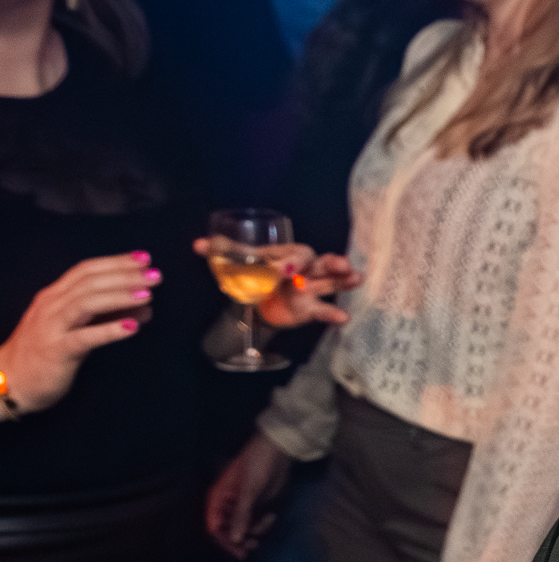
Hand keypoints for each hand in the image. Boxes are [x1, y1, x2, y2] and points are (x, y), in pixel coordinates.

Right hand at [0, 252, 154, 413]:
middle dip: (124, 276)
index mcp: (54, 296)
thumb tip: (144, 307)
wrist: (10, 381)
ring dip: (119, 296)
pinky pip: (84, 337)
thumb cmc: (46, 352)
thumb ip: (106, 315)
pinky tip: (132, 327)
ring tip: (147, 296)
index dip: (115, 261)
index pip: (85, 270)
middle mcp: (50, 306)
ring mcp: (51, 327)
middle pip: (88, 282)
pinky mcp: (56, 351)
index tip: (145, 258)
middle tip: (155, 276)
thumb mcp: (76, 327)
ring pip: (85, 303)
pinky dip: (109, 330)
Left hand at [189, 240, 359, 327]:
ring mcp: (311, 289)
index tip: (283, 269)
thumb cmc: (257, 275)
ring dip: (343, 281)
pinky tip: (344, 317)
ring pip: (330, 283)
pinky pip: (324, 310)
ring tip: (356, 278)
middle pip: (322, 263)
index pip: (295, 254)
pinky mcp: (310, 308)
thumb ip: (225, 253)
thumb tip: (198, 244)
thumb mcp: (242, 263)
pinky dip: (333, 313)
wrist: (262, 300)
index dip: (291, 261)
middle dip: (332, 263)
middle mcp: (305, 269)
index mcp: (289, 255)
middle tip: (341, 264)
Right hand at [206, 432, 293, 558]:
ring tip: (268, 520)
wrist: (278, 450)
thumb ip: (241, 515)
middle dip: (239, 539)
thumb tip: (234, 540)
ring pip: (243, 527)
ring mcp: (242, 504)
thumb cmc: (258, 464)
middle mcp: (227, 504)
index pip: (215, 526)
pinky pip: (255, 521)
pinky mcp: (256, 504)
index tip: (238, 550)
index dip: (224, 540)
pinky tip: (272, 516)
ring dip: (254, 530)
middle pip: (228, 530)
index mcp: (218, 498)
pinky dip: (262, 523)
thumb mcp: (249, 490)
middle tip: (253, 546)